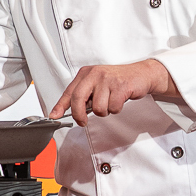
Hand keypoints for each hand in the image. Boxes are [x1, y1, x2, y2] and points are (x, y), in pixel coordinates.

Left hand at [49, 59, 177, 122]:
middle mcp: (95, 74)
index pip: (69, 91)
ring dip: (105, 111)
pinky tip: (120, 100)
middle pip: (78, 99)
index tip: (54, 116)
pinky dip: (116, 109)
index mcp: (86, 73)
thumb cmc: (117, 82)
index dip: (60, 105)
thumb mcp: (97, 85)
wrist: (140, 75)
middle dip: (79, 115)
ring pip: (98, 108)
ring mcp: (108, 79)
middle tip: (83, 122)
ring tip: (111, 102)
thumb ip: (85, 96)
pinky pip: (113, 108)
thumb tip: (71, 112)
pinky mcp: (120, 86)